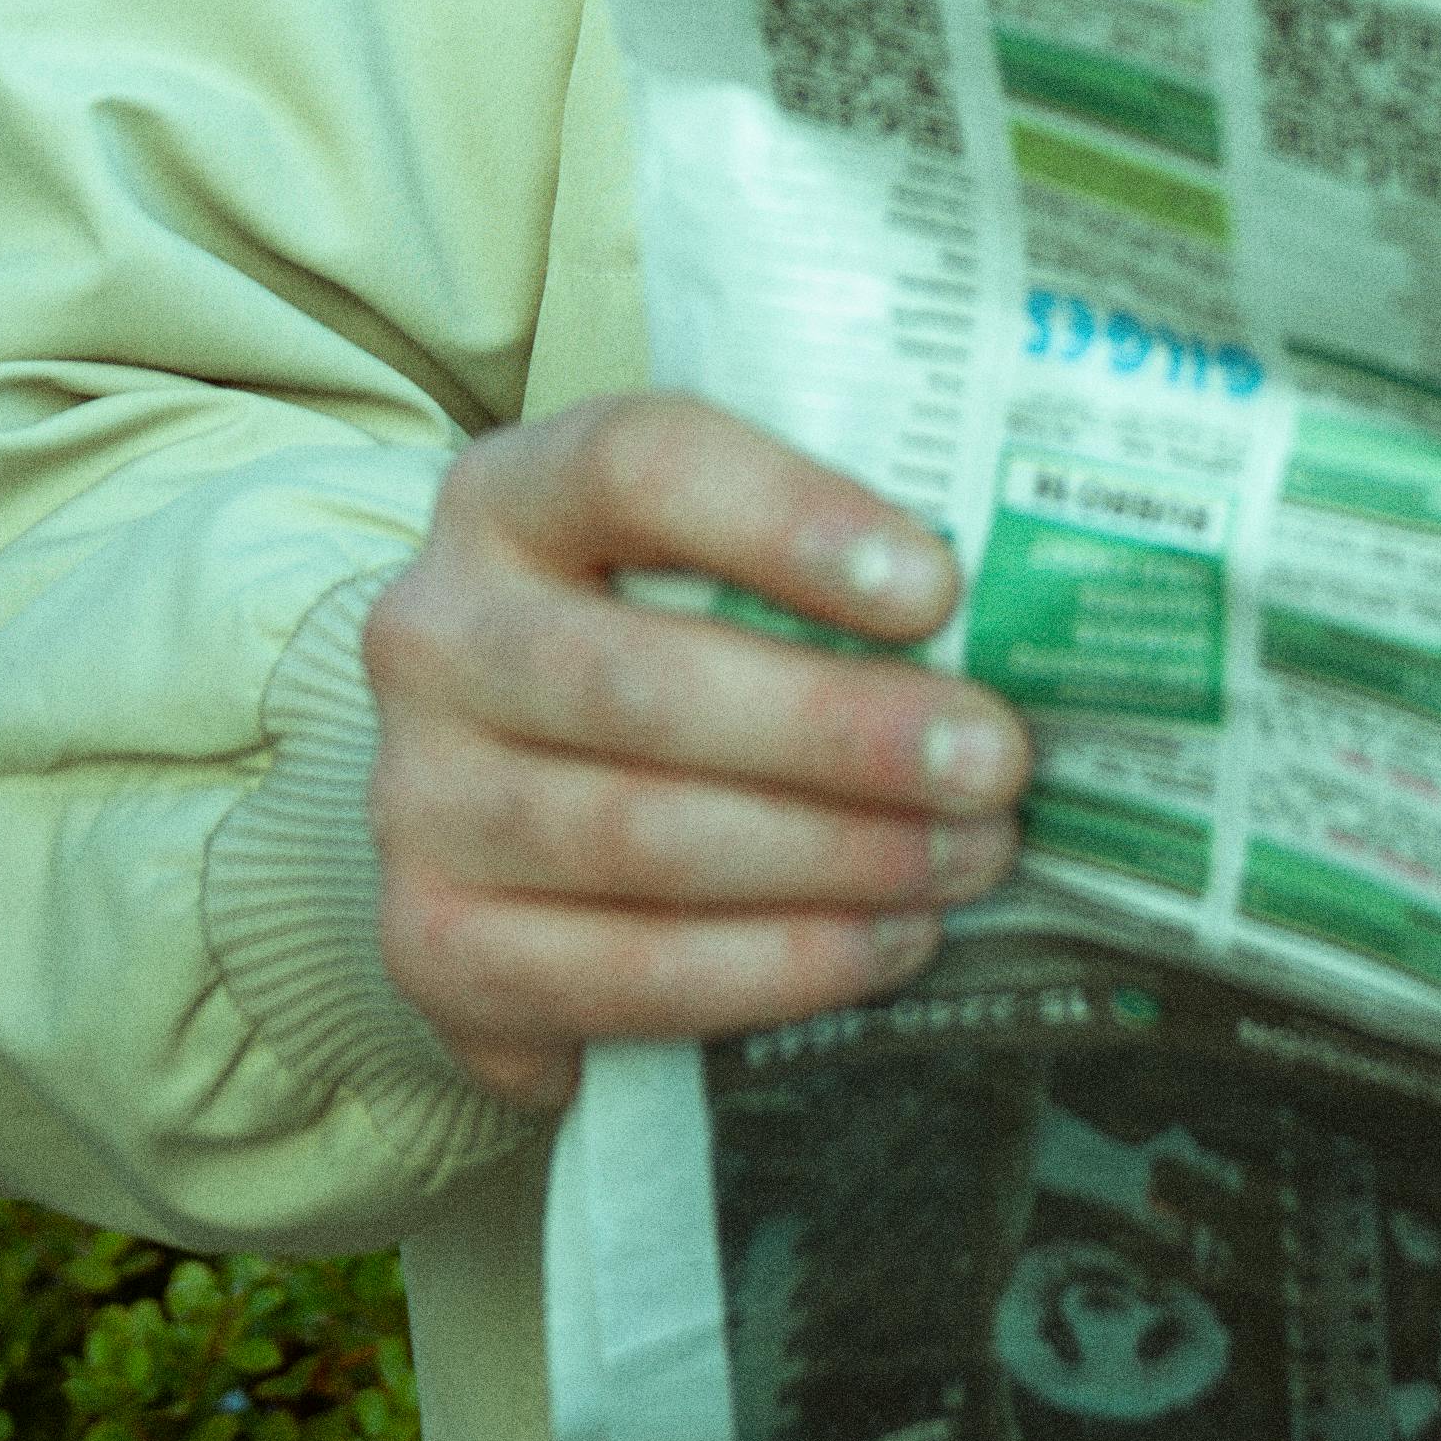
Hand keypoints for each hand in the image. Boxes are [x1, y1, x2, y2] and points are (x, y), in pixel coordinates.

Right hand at [363, 396, 1026, 1111]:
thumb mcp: (693, 558)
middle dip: (844, 732)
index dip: (789, 519)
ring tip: (970, 859)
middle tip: (996, 762)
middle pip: (645, 681)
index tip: (939, 585)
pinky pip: (620, 975)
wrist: (487, 789)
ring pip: (639, 837)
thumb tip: (1024, 608)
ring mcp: (416, 800)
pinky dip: (773, 968)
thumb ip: (808, 559)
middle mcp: (432, 634)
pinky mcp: (433, 947)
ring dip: (833, 860)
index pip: (639, 465)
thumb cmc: (649, 642)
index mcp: (507, 493)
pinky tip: (885, 946)